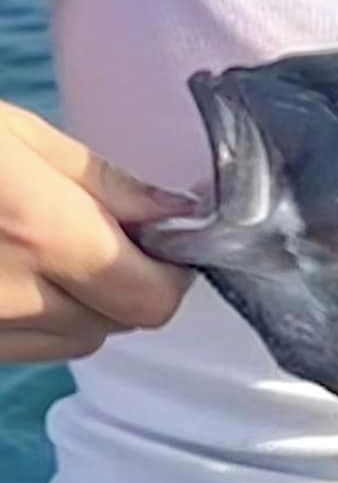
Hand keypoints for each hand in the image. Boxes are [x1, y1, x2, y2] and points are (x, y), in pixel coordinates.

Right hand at [0, 102, 195, 362]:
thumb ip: (104, 181)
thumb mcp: (19, 136)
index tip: (171, 236)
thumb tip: (175, 211)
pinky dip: (42, 317)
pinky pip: (29, 346)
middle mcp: (12, 296)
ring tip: (57, 247)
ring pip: (74, 341)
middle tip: (113, 232)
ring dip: (87, 304)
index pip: (150, 297)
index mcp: (41, 232)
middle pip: (118, 323)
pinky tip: (18, 268)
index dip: (173, 271)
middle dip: (133, 282)